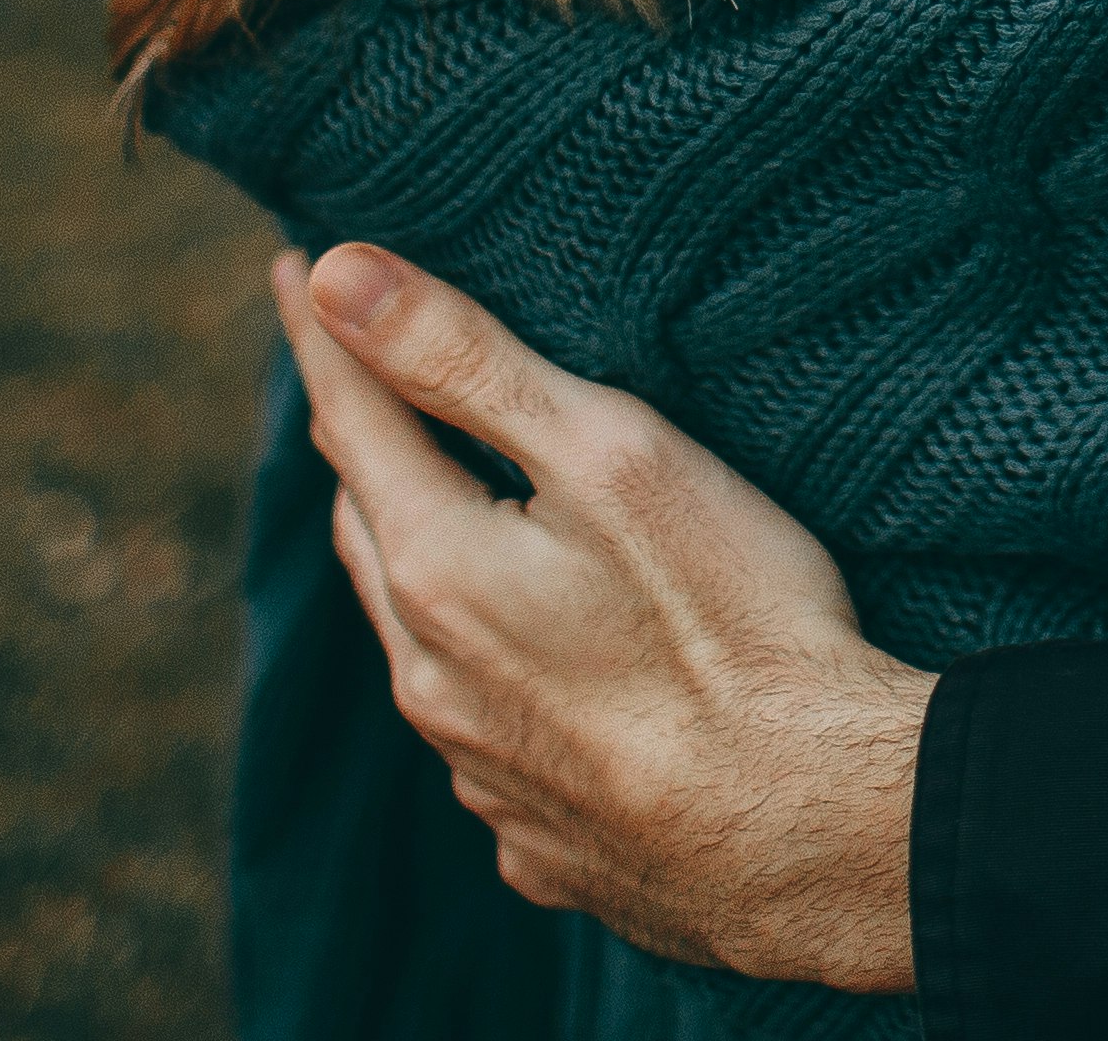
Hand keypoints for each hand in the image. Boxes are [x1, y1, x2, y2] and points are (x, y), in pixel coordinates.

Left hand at [272, 244, 928, 994]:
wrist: (817, 832)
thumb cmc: (735, 626)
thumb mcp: (610, 455)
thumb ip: (466, 364)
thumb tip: (334, 277)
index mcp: (437, 570)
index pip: (352, 420)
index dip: (322, 335)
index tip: (290, 266)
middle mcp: (432, 682)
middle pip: (371, 533)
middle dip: (363, 449)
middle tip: (359, 382)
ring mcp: (483, 774)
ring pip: (419, 644)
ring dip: (418, 566)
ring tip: (443, 513)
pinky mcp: (543, 840)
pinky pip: (485, 742)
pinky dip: (488, 680)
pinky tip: (542, 676)